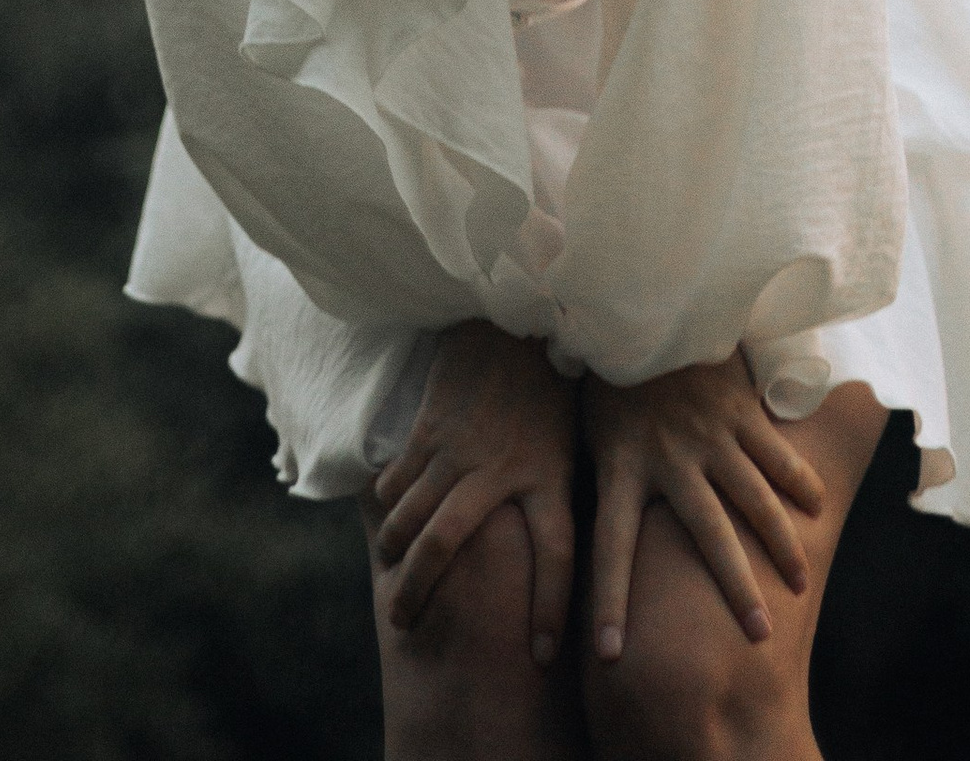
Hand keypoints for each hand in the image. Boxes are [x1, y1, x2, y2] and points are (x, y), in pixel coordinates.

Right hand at [371, 320, 578, 666]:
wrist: (520, 314)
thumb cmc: (556, 384)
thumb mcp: (576, 440)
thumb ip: (568, 490)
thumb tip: (582, 548)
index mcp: (551, 473)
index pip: (558, 554)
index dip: (550, 607)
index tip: (540, 655)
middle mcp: (501, 467)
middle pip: (446, 543)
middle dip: (419, 589)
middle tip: (404, 624)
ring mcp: (459, 445)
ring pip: (410, 513)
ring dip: (394, 550)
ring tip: (390, 578)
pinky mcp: (431, 424)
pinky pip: (399, 476)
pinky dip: (387, 503)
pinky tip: (387, 519)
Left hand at [580, 352, 826, 661]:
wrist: (639, 302)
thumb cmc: (607, 373)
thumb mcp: (588, 428)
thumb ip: (600, 476)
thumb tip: (578, 527)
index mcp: (622, 465)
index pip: (610, 545)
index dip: (609, 600)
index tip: (609, 653)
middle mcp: (669, 457)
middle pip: (707, 534)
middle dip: (733, 588)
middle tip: (756, 637)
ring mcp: (709, 433)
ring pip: (753, 498)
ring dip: (780, 544)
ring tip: (798, 584)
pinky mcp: (738, 408)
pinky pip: (774, 452)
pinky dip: (798, 481)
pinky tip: (818, 509)